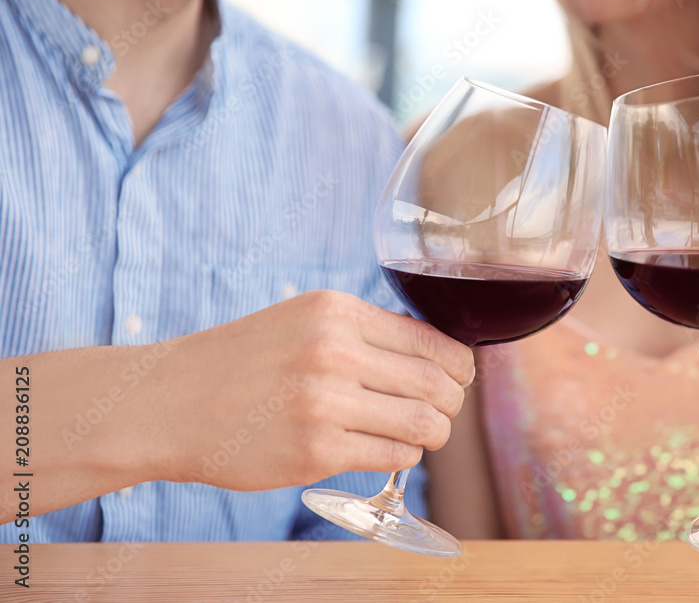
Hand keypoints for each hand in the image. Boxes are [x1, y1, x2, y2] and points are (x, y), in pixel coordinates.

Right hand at [159, 290, 474, 488]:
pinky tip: (388, 450)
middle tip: (441, 412)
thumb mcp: (302, 319)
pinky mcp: (315, 451)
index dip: (459, 367)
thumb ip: (364, 332)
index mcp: (337, 311)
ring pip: (424, 423)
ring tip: (422, 435)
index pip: (435, 341)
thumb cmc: (242, 362)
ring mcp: (325, 403)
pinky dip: (403, 456)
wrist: (169, 402)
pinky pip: (393, 456)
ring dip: (434, 434)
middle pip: (439, 383)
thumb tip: (435, 356)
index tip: (458, 379)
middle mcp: (334, 351)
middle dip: (451, 404)